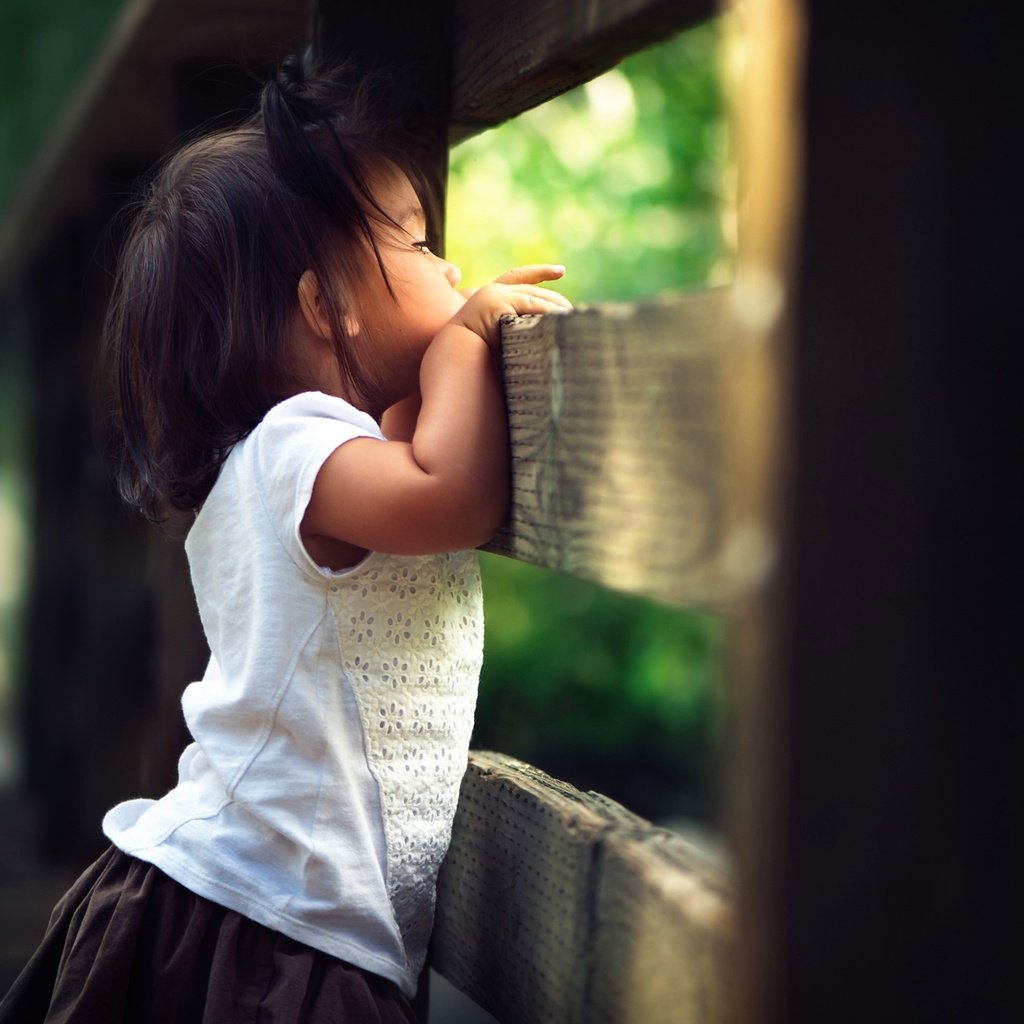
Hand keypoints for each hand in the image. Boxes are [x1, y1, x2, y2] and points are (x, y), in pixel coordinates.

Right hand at [451, 265, 572, 348]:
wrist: (453, 360)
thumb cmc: (472, 359)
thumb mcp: (494, 342)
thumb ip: (511, 334)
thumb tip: (534, 341)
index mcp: (489, 300)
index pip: (518, 279)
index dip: (539, 273)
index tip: (561, 270)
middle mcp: (491, 292)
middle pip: (531, 289)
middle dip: (555, 298)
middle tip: (573, 310)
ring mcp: (493, 295)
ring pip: (533, 297)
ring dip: (555, 307)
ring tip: (572, 317)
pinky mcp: (497, 301)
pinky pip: (531, 305)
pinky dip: (548, 311)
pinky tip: (562, 318)